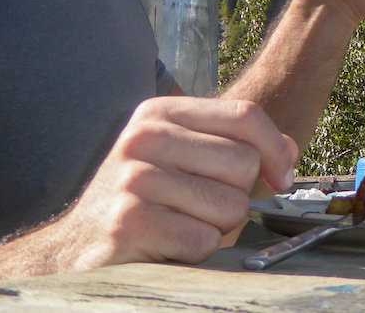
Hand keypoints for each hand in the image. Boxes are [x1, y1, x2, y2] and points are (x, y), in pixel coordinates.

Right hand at [50, 97, 297, 269]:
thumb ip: (236, 147)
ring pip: (230, 206)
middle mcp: (144, 138)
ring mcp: (133, 179)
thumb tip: (288, 152)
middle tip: (199, 208)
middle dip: (236, 196)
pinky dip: (196, 252)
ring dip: (215, 228)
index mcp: (160, 113)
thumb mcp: (184, 160)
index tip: (282, 178)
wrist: (76, 249)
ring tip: (178, 225)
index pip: (245, 115)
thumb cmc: (144, 204)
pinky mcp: (130, 222)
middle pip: (244, 163)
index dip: (276, 149)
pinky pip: (204, 239)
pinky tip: (166, 246)